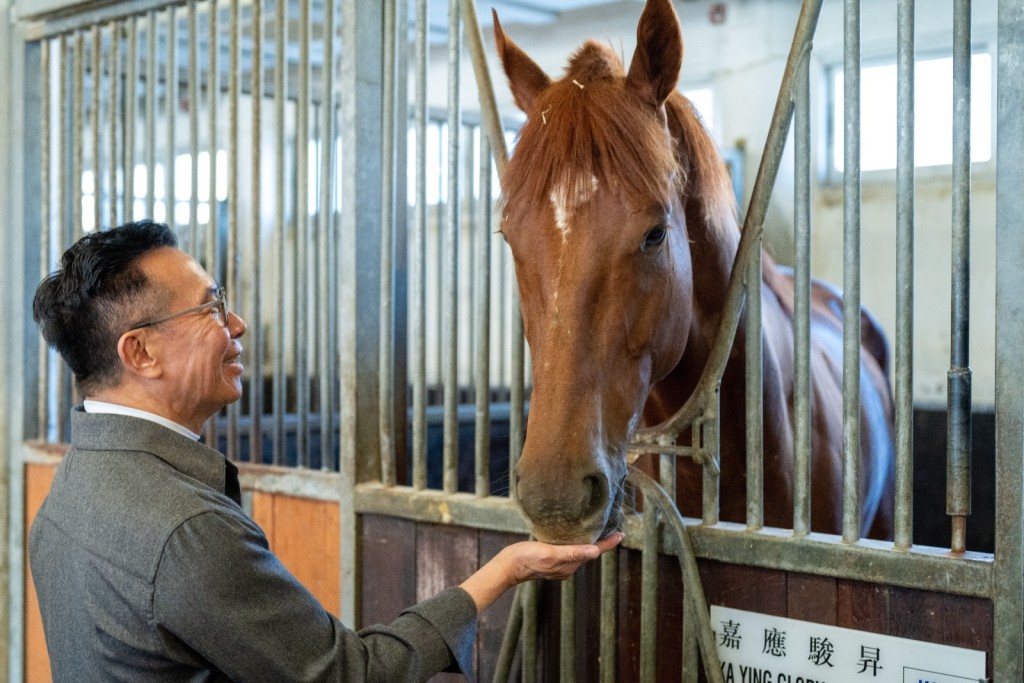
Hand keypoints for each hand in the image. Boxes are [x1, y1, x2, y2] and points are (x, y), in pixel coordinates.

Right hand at [459, 532, 623, 611]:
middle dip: (601, 541)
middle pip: (589, 552)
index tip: (621, 534)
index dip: (608, 543)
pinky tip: (574, 535)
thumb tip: (595, 552)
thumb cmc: (528, 558)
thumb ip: (572, 553)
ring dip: (589, 542)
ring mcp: (560, 564)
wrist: (509, 566)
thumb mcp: (550, 553)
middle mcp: (568, 566)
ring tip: (596, 529)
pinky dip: (576, 543)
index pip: (594, 551)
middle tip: (612, 528)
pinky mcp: (552, 560)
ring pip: (580, 551)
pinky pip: (570, 551)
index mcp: (571, 564)